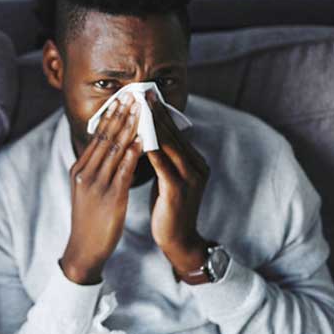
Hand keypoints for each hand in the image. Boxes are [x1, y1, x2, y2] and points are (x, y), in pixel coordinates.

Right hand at [61, 93, 142, 283]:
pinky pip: (123, 170)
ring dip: (129, 128)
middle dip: (121, 115)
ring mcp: (96, 184)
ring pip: (114, 149)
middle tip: (133, 96)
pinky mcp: (110, 197)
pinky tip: (144, 140)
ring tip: (141, 111)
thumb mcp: (86, 189)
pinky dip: (133, 153)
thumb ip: (95, 169)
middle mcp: (85, 172)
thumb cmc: (89, 219)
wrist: (84, 247)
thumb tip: (109, 149)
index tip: (122, 99)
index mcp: (79, 168)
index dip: (111, 116)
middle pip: (105, 137)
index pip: (97, 136)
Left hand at [146, 90, 210, 272]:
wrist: (179, 241)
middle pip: (173, 133)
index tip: (145, 94)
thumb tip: (150, 136)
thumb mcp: (168, 178)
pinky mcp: (178, 191)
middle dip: (155, 112)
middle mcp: (196, 166)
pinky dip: (149, 150)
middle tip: (141, 92)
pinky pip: (162, 165)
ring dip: (151, 126)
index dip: (160, 112)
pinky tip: (137, 139)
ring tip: (137, 109)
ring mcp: (190, 179)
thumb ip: (164, 158)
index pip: (175, 131)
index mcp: (195, 161)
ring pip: (168, 145)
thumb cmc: (169, 209)